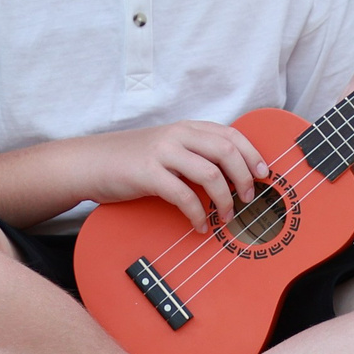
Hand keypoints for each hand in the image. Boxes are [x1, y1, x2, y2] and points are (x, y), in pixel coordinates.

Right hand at [84, 121, 271, 228]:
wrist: (88, 162)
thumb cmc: (129, 159)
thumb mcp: (166, 147)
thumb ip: (193, 153)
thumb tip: (229, 174)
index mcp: (186, 128)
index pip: (230, 135)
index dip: (252, 154)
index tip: (264, 174)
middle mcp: (177, 135)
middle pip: (226, 151)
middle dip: (244, 178)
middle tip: (249, 199)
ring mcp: (162, 152)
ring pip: (210, 173)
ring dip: (225, 199)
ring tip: (227, 216)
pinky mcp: (148, 174)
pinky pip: (184, 196)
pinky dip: (198, 214)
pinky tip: (200, 225)